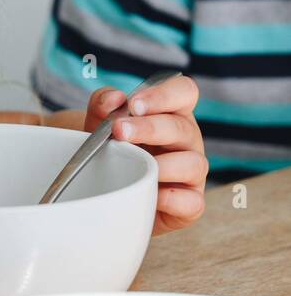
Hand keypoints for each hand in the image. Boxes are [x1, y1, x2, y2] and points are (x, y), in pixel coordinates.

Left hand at [84, 76, 206, 235]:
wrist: (106, 186)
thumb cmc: (112, 148)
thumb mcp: (100, 122)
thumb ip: (103, 104)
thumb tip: (114, 99)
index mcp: (171, 113)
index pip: (184, 92)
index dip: (163, 95)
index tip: (133, 104)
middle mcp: (187, 140)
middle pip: (182, 128)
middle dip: (149, 128)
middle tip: (119, 131)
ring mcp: (191, 172)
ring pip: (194, 164)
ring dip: (163, 164)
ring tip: (136, 164)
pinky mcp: (189, 203)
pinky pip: (192, 202)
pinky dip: (171, 199)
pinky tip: (149, 192)